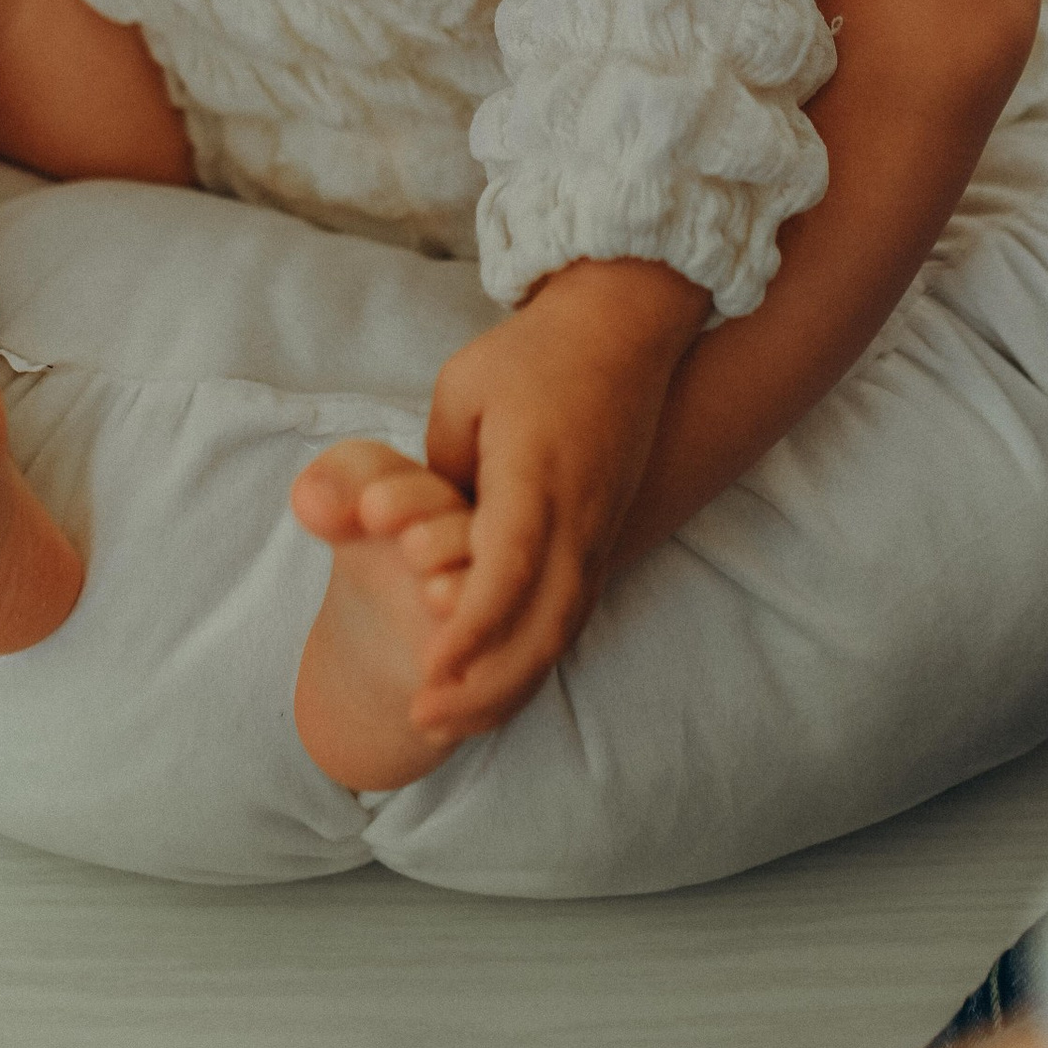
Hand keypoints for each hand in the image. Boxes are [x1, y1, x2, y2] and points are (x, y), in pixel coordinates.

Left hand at [412, 259, 707, 739]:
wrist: (624, 325)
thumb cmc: (532, 353)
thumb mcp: (463, 391)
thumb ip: (441, 468)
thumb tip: (425, 534)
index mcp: (537, 474)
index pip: (508, 568)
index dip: (471, 629)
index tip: (429, 671)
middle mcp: (578, 514)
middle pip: (543, 624)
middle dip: (486, 683)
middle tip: (423, 721)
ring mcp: (598, 528)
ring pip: (563, 629)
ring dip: (509, 683)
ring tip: (452, 721)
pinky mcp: (604, 534)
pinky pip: (572, 613)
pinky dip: (533, 658)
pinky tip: (496, 686)